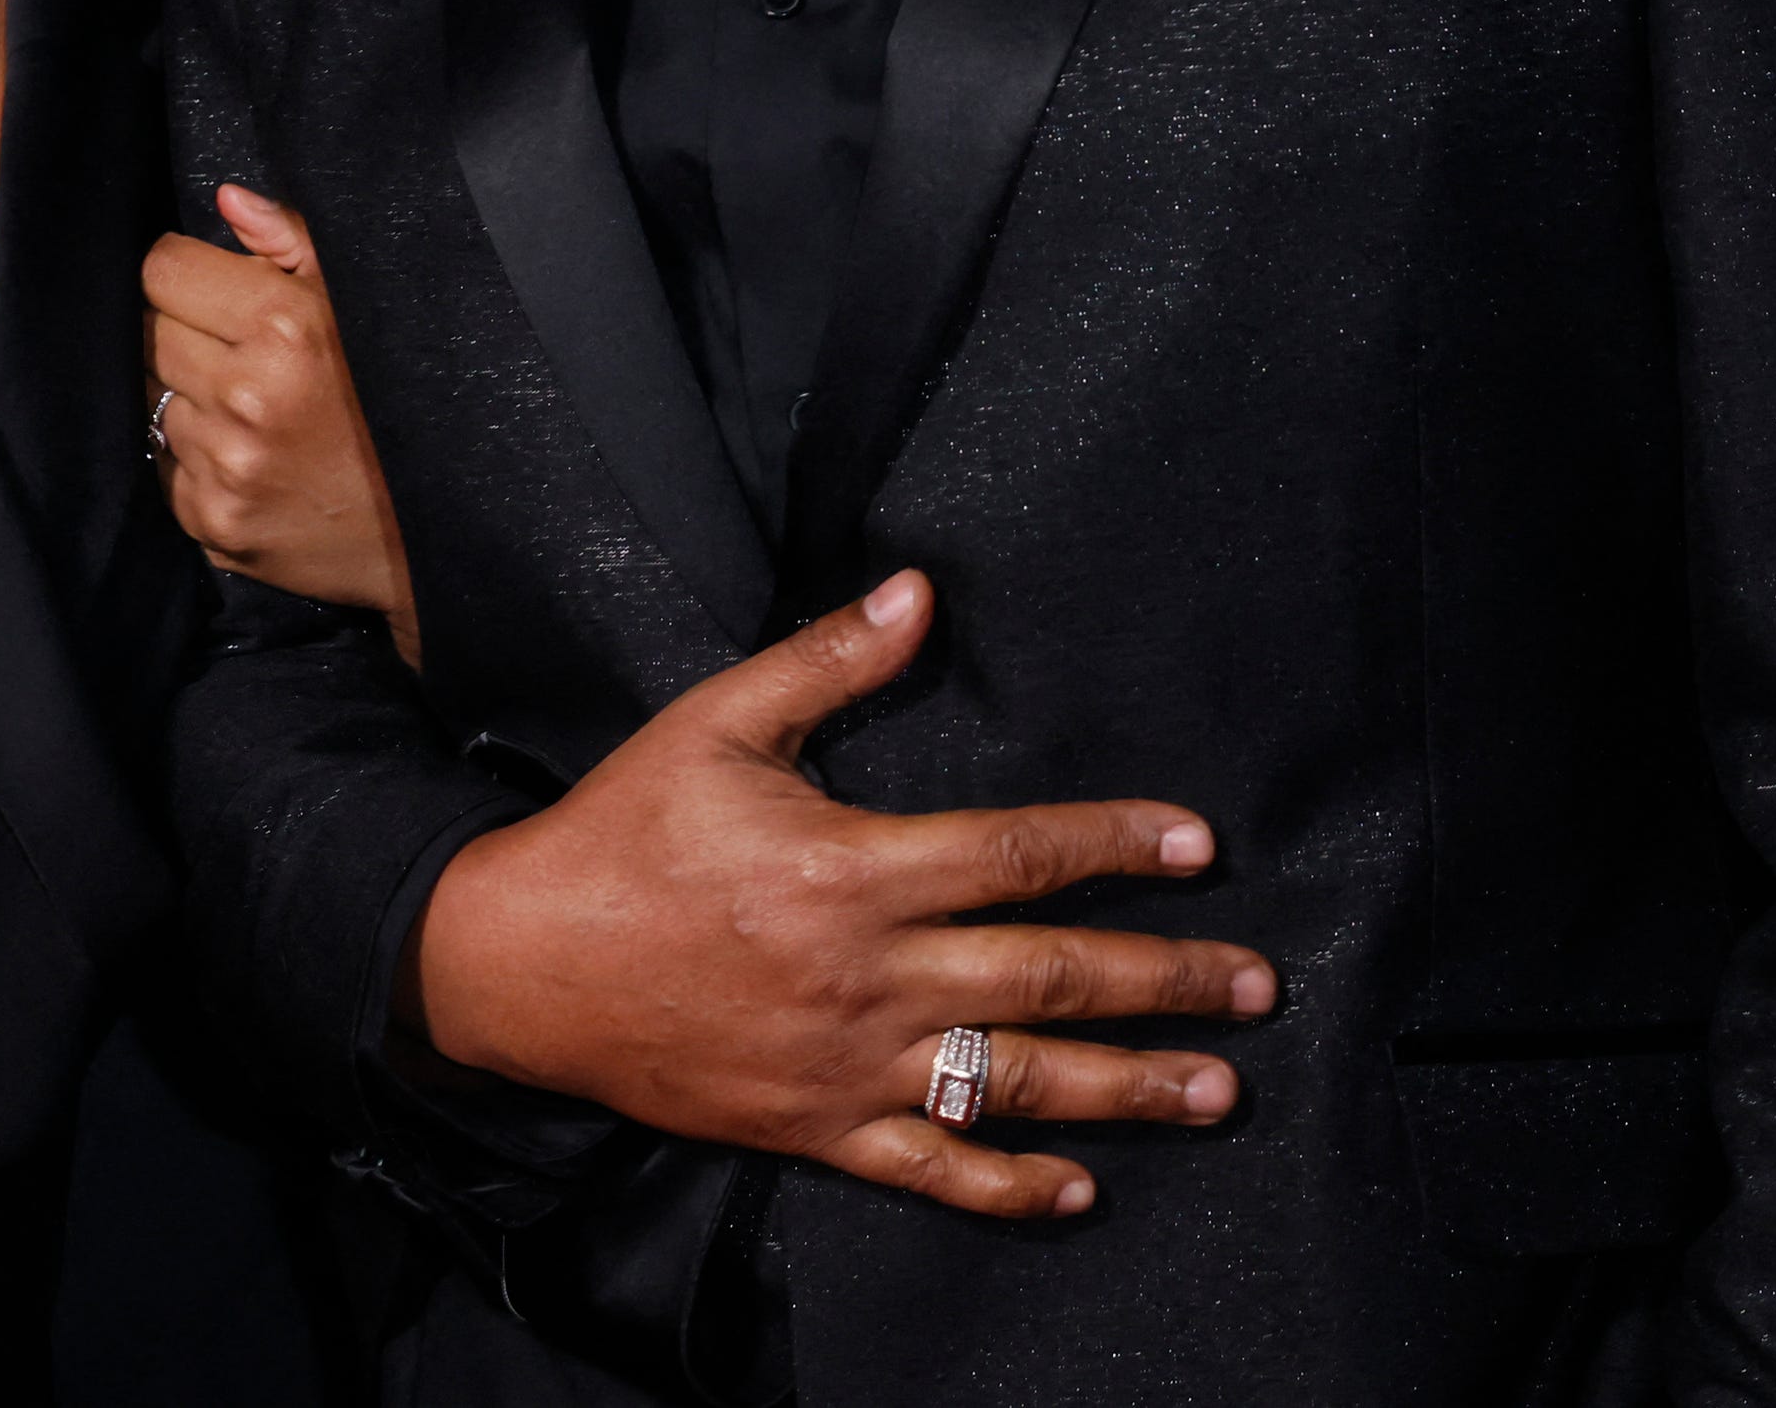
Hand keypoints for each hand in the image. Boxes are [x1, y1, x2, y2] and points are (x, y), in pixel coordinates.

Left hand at [148, 187, 422, 661]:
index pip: (162, 268)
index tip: (222, 290)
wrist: (433, 531)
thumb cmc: (402, 398)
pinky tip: (253, 457)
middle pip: (148, 330)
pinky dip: (195, 457)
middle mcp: (247, 398)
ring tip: (256, 410)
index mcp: (284, 326)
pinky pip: (164, 463)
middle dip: (187, 331)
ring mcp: (226, 465)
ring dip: (190, 397)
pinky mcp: (212, 520)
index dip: (190, 273)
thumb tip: (225, 199)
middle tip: (244, 353)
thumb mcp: (365, 302)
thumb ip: (293, 238)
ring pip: (152, 397)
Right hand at [404, 569, 1267, 1218]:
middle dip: (1164, 980)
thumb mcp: (715, 721)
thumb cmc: (621, 832)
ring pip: (1014, 1083)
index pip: (1016, 853)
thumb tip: (919, 589)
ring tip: (1216, 1090)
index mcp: (852, 866)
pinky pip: (930, 1168)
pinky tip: (1078, 1188)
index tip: (1198, 845)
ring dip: (1126, 1089)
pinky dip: (1008, 1185)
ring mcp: (846, 1063)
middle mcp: (868, 974)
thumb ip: (827, 661)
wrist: (519, 965)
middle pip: (1047, 977)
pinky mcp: (814, 1129)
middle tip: (1256, 985)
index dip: (1115, 844)